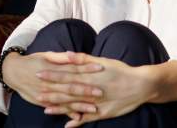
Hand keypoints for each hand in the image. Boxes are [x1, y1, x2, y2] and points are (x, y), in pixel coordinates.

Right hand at [2, 51, 104, 119]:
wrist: (13, 72)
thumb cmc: (33, 61)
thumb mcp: (45, 55)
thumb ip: (61, 57)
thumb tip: (74, 55)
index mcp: (53, 68)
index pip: (73, 68)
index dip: (86, 68)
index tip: (100, 67)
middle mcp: (50, 82)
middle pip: (70, 86)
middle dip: (86, 90)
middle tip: (100, 92)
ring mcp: (47, 93)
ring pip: (65, 100)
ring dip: (79, 105)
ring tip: (94, 108)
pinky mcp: (43, 102)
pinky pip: (57, 108)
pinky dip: (67, 113)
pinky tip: (78, 118)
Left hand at [36, 52, 155, 127]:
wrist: (140, 84)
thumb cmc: (121, 71)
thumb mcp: (102, 61)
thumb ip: (84, 58)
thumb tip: (67, 54)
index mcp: (89, 76)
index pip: (66, 74)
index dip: (52, 75)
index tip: (38, 74)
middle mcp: (90, 89)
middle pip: (67, 91)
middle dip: (51, 92)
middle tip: (36, 93)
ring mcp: (96, 102)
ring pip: (74, 105)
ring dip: (60, 108)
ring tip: (46, 110)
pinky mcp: (103, 112)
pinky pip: (88, 118)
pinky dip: (78, 122)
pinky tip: (67, 126)